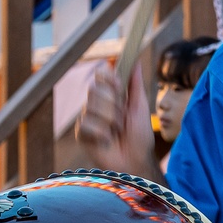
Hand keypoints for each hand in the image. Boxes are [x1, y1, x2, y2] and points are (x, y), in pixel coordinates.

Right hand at [75, 60, 155, 176]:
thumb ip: (135, 83)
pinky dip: (102, 133)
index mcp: (110, 95)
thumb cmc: (140, 136)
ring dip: (110, 121)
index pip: (100, 74)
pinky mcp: (81, 134)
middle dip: (114, 104)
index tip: (120, 87)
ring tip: (116, 131)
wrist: (136, 161)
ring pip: (91, 106)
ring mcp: (88, 118)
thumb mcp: (141, 106)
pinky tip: (107, 141)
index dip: (109, 79)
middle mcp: (96, 104)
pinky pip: (86, 123)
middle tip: (122, 119)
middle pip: (94, 89)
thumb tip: (135, 60)